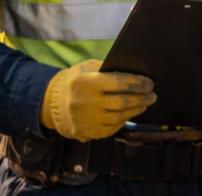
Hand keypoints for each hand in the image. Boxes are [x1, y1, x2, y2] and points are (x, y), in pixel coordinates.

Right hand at [39, 60, 156, 141]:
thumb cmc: (74, 81)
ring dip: (136, 110)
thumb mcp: (87, 68)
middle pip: (122, 102)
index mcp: (85, 82)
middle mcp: (84, 102)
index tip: (149, 83)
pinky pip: (111, 129)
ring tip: (144, 104)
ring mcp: (84, 120)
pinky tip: (130, 114)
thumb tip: (135, 72)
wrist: (49, 103)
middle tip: (152, 95)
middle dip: (142, 98)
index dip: (138, 83)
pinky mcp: (85, 132)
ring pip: (119, 117)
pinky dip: (123, 121)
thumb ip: (108, 69)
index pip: (119, 82)